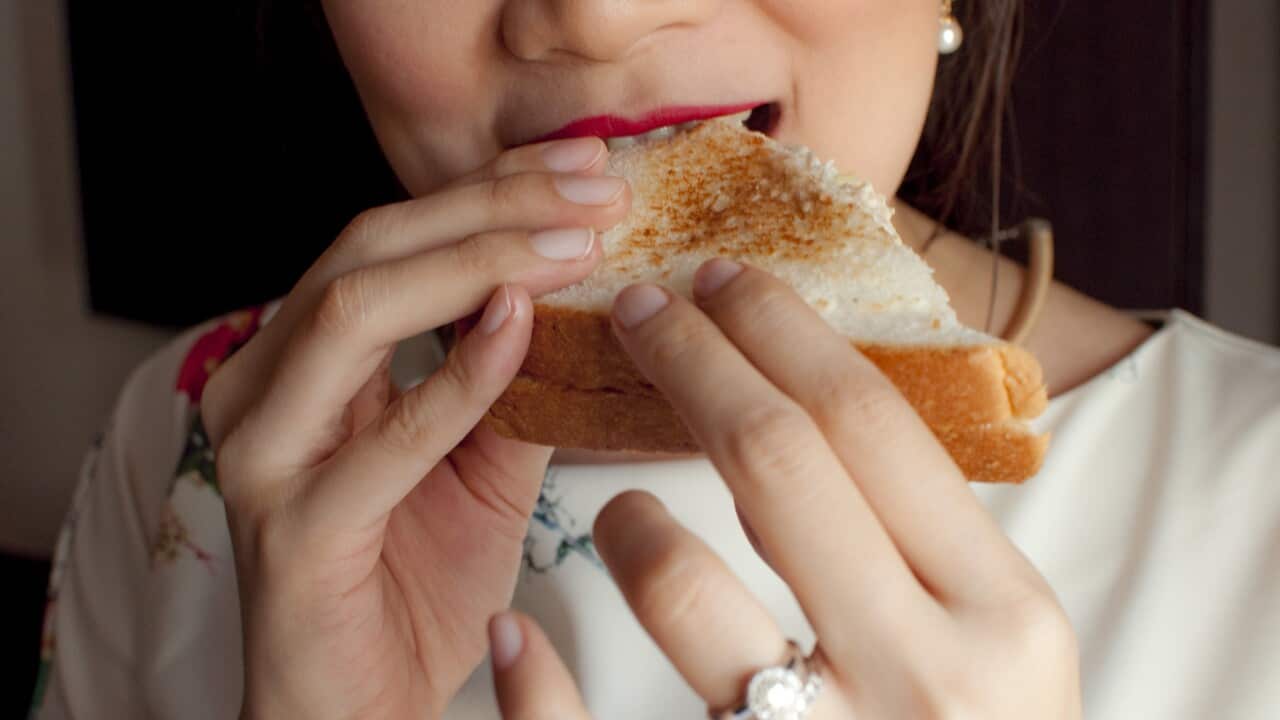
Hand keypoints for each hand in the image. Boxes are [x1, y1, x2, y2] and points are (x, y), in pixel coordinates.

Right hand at [200, 136, 631, 718]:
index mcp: (305, 360)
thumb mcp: (482, 462)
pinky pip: (385, 433)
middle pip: (368, 249)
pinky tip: (522, 324)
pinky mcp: (295, 524)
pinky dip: (460, 373)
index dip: (486, 191)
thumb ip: (511, 378)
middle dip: (487, 206)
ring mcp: (269, 451)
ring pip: (356, 309)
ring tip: (572, 241)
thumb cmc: (411, 586)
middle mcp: (267, 385)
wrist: (359, 704)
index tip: (582, 169)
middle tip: (590, 188)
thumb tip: (583, 293)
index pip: (392, 240)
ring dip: (476, 262)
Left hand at [486, 259, 1080, 718]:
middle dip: (700, 365)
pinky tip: (514, 639)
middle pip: (785, 468)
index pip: (873, 426)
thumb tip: (806, 413)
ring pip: (698, 605)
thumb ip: (924, 551)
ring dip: (635, 530)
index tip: (722, 278)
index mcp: (1009, 622)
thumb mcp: (994, 655)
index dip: (783, 333)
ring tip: (619, 507)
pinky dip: (542, 692)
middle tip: (643, 308)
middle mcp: (933, 686)